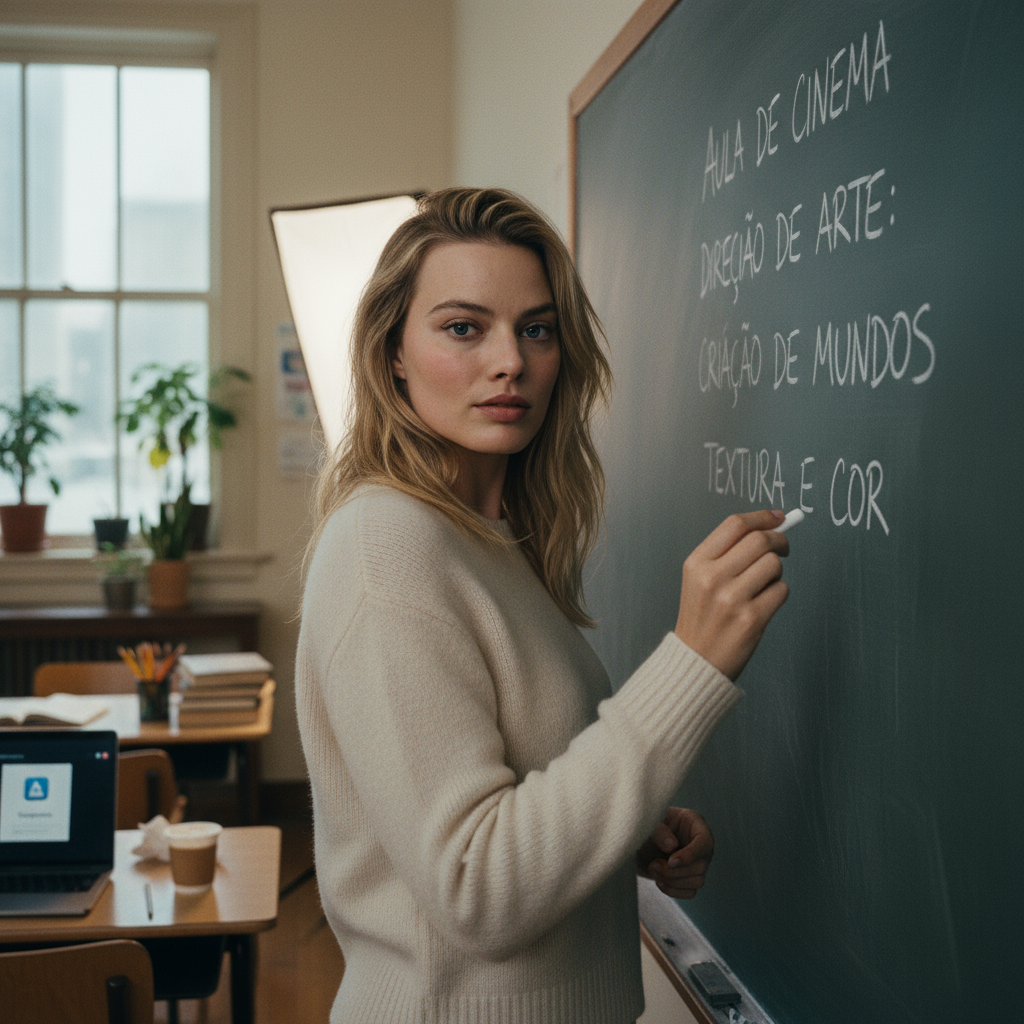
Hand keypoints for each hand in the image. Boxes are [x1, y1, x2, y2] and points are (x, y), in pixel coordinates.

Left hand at [637, 808, 713, 898]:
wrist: (638, 838)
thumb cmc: (646, 824)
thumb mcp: (650, 821)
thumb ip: (660, 831)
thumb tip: (672, 847)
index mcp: (695, 824)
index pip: (705, 842)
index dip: (690, 855)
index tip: (670, 861)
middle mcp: (700, 844)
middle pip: (700, 866)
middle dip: (675, 871)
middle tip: (654, 864)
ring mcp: (696, 862)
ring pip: (697, 881)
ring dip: (673, 881)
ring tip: (654, 869)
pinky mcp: (688, 877)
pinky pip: (690, 892)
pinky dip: (674, 891)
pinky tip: (660, 882)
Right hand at [675, 509, 789, 679]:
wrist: (696, 660)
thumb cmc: (703, 616)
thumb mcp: (699, 578)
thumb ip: (728, 552)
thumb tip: (770, 525)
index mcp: (697, 563)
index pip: (735, 525)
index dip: (761, 517)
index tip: (778, 517)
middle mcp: (712, 578)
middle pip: (759, 540)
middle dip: (779, 540)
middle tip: (782, 548)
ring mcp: (732, 599)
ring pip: (774, 564)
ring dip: (776, 571)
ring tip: (763, 584)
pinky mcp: (752, 619)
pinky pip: (781, 590)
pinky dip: (778, 593)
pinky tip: (763, 603)